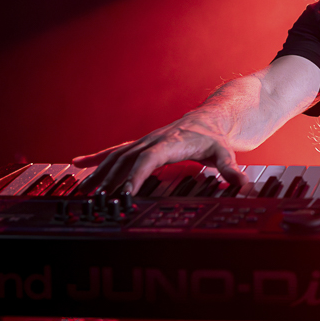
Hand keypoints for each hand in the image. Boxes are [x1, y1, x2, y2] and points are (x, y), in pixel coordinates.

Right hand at [72, 113, 249, 194]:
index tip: (123, 192)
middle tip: (94, 201)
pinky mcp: (140, 145)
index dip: (135, 175)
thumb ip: (232, 170)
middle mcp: (152, 141)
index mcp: (170, 143)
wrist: (210, 119)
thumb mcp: (226, 154)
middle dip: (109, 180)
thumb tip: (243, 185)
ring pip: (116, 157)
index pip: (148, 160)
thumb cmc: (215, 139)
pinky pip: (114, 151)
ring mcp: (144, 142)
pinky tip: (76, 165)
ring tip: (81, 192)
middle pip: (126, 160)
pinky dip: (95, 159)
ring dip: (98, 174)